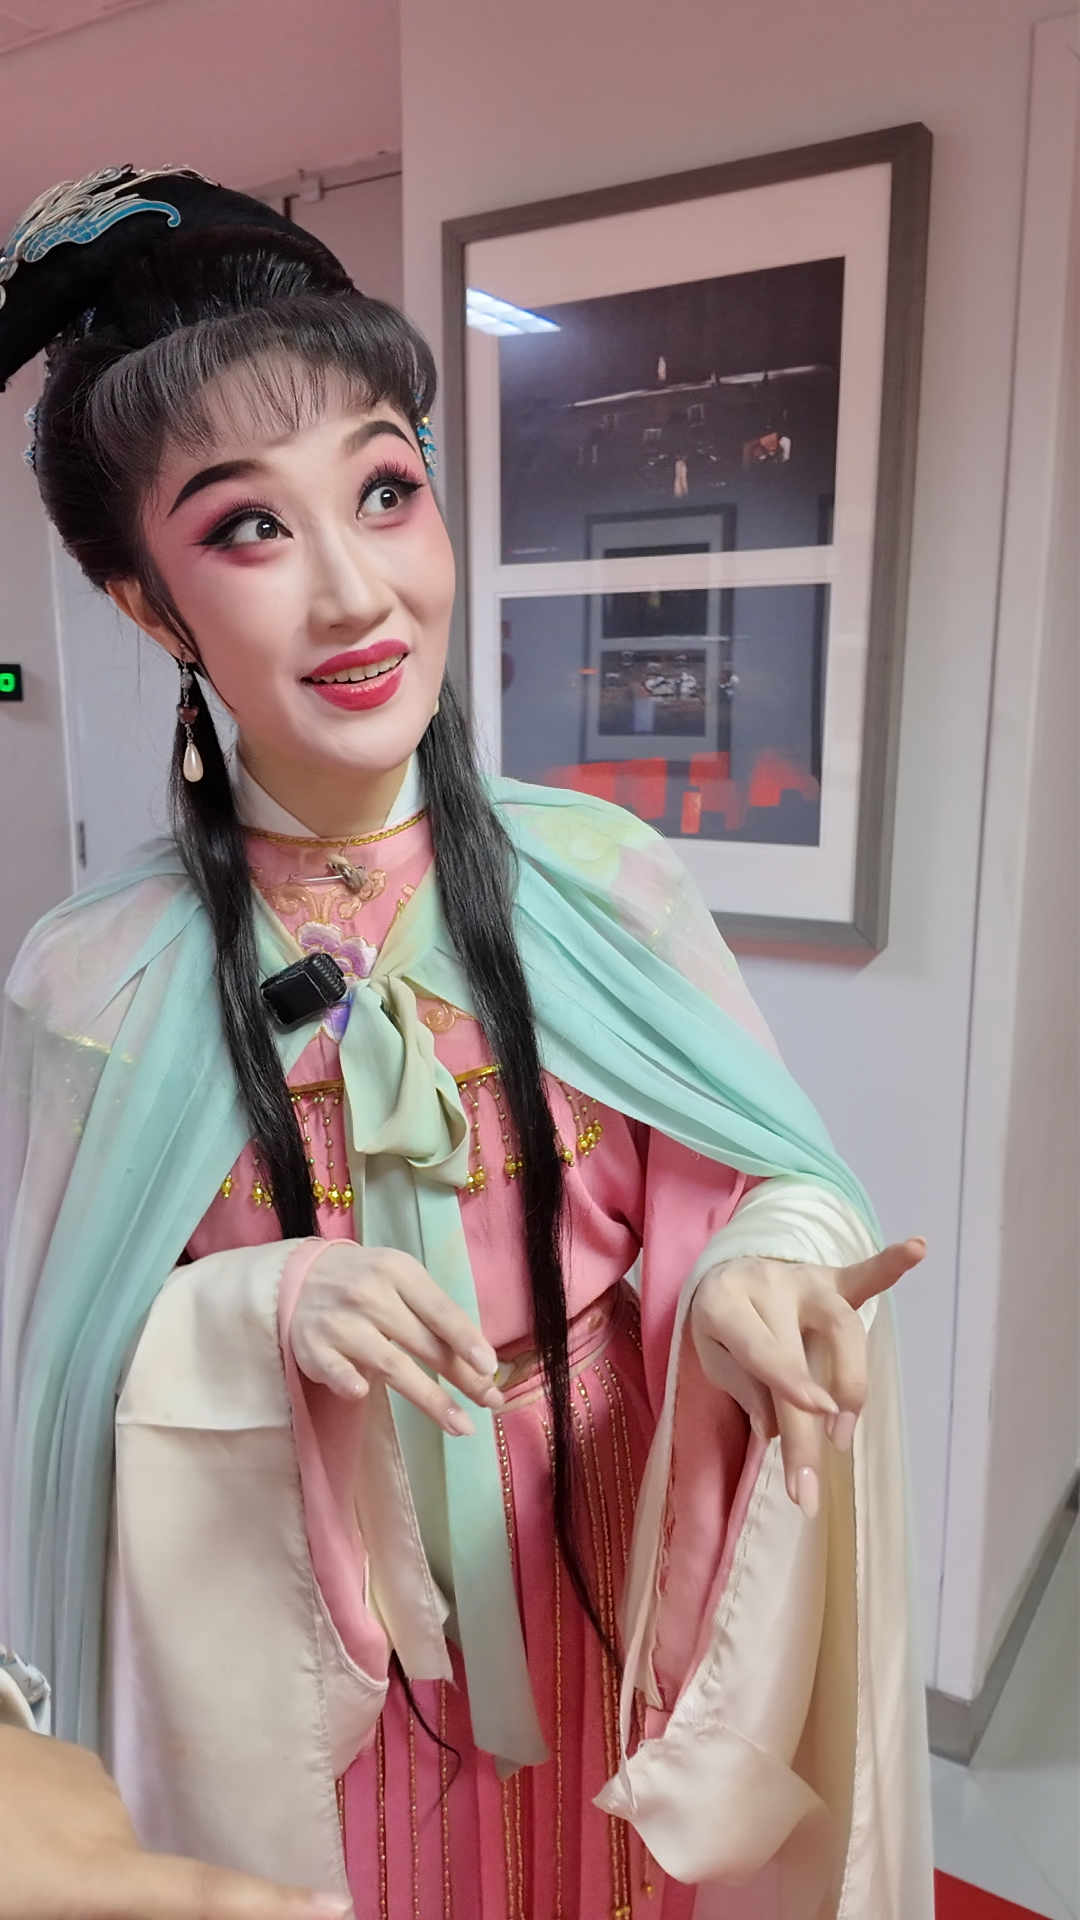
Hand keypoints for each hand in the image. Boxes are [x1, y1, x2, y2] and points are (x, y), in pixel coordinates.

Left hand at [0, 1724, 350, 1919]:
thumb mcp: (18, 1907)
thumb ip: (79, 1904)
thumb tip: (134, 1880)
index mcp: (92, 1875)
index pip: (198, 1895)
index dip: (268, 1904)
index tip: (335, 1907)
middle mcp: (108, 1822)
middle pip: (136, 1879)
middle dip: (108, 1901)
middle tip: (39, 1898)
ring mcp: (89, 1779)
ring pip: (104, 1847)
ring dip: (73, 1868)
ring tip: (10, 1865)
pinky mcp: (67, 1753)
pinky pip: (81, 1810)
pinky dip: (59, 1832)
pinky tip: (10, 1833)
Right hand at [290, 1242, 503, 1434]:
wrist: (300, 1277)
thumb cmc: (366, 1282)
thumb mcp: (401, 1280)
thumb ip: (434, 1312)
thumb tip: (481, 1360)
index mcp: (398, 1272)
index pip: (440, 1310)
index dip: (467, 1340)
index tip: (490, 1368)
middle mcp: (369, 1295)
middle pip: (423, 1343)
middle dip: (461, 1377)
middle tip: (490, 1402)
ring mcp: (339, 1322)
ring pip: (391, 1364)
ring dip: (429, 1397)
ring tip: (460, 1424)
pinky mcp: (312, 1347)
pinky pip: (335, 1369)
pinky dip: (347, 1380)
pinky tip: (362, 1393)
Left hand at [689, 1238, 925, 1514]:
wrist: (725, 1272)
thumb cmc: (722, 1326)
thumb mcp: (712, 1357)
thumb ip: (743, 1388)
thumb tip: (775, 1431)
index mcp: (725, 1304)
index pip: (759, 1348)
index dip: (787, 1382)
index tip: (817, 1420)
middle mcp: (767, 1286)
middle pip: (800, 1351)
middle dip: (809, 1419)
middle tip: (811, 1479)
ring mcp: (803, 1280)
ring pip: (842, 1323)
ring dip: (852, 1378)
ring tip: (845, 1429)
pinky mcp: (831, 1279)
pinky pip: (863, 1275)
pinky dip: (890, 1265)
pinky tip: (917, 1250)